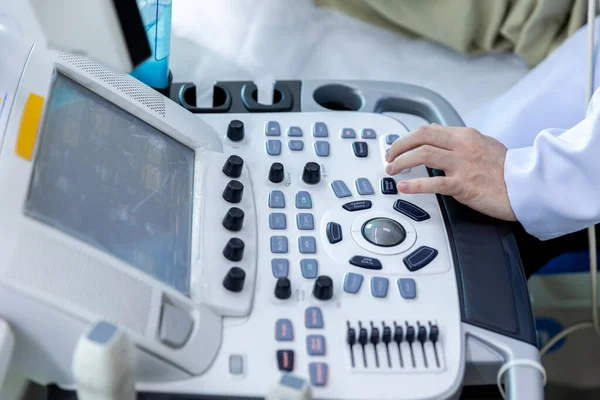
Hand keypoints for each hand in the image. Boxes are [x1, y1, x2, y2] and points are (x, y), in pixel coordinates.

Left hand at [385, 124, 516, 220]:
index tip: (397, 147)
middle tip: (389, 157)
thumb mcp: (483, 145)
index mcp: (466, 135)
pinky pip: (433, 183)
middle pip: (421, 137)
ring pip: (423, 155)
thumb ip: (459, 141)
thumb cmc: (507, 170)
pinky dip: (415, 185)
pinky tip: (404, 187)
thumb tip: (436, 135)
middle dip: (398, 146)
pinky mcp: (464, 185)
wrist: (528, 187)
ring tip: (391, 170)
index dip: (407, 138)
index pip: (428, 130)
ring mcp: (463, 165)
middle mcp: (462, 146)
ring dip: (401, 162)